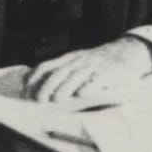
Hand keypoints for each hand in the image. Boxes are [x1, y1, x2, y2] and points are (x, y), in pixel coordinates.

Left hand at [24, 36, 151, 101]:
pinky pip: (97, 79)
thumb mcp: (79, 61)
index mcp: (69, 59)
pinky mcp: (108, 73)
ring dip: (65, 87)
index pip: (47, 66)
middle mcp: (79, 61)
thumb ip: (63, 70)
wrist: (126, 52)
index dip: (35, 76)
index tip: (25, 87)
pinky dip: (89, 86)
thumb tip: (41, 86)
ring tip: (57, 99)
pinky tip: (83, 94)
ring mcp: (93, 66)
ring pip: (76, 76)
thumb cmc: (98, 62)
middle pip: (59, 72)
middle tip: (40, 100)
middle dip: (47, 86)